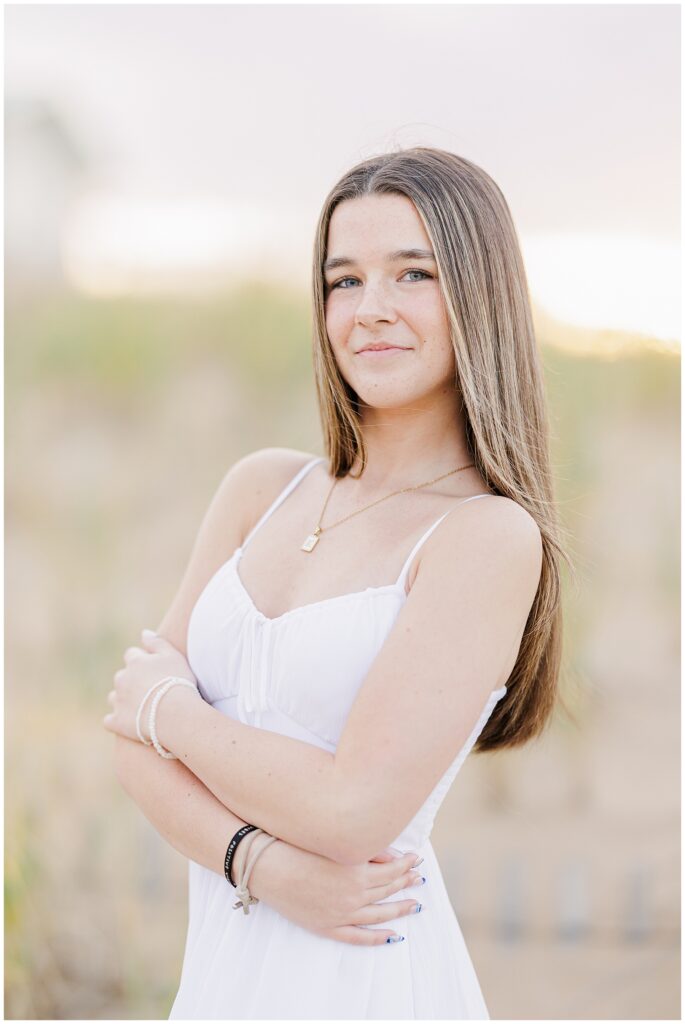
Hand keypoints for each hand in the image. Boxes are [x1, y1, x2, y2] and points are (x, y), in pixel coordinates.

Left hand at [103, 630, 197, 741]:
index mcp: (135, 662)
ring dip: (122, 699)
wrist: (174, 713)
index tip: (153, 670)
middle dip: (131, 681)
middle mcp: (122, 679)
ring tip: (140, 707)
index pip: (131, 655)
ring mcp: (118, 701)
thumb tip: (143, 632)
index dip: (142, 662)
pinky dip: (116, 720)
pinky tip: (127, 722)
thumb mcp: (174, 656)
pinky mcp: (116, 721)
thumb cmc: (178, 682)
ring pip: (114, 697)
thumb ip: (157, 642)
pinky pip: (109, 720)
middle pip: (122, 676)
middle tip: (149, 690)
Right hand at [249, 840, 425, 945]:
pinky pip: (357, 937)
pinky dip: (377, 938)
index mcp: (357, 873)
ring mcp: (340, 914)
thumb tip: (394, 858)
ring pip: (379, 915)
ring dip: (399, 910)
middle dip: (405, 883)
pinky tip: (393, 936)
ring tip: (415, 905)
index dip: (406, 864)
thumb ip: (368, 851)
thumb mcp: (337, 845)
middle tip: (418, 879)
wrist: (268, 868)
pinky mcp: (326, 927)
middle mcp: (353, 896)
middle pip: (387, 890)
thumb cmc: (299, 848)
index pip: (391, 870)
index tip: (416, 859)